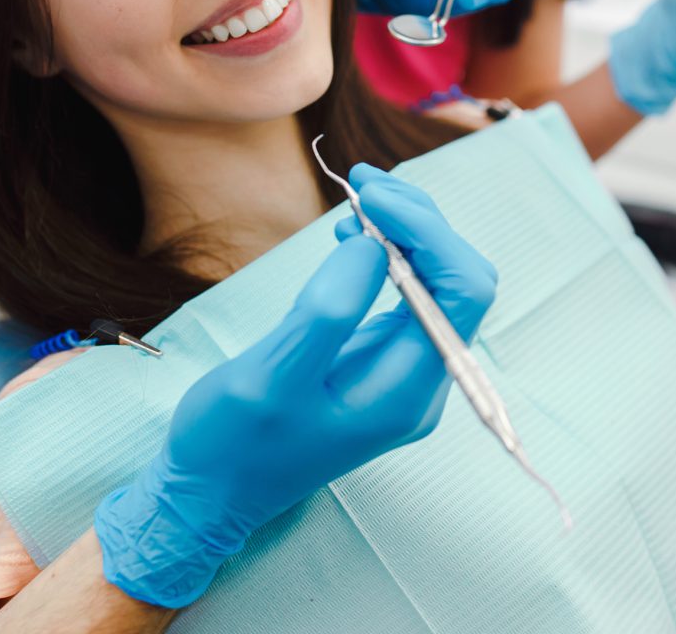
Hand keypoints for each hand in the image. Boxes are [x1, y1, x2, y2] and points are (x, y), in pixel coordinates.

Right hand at [94, 178, 495, 607]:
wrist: (213, 491)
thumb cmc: (233, 442)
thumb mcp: (270, 376)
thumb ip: (328, 312)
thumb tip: (375, 245)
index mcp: (406, 389)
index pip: (461, 290)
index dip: (427, 230)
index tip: (370, 196)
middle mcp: (419, 379)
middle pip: (456, 279)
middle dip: (418, 221)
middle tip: (361, 183)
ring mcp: (400, 369)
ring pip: (435, 281)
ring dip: (403, 230)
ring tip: (357, 199)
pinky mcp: (377, 359)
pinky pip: (405, 293)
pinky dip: (386, 252)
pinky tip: (352, 235)